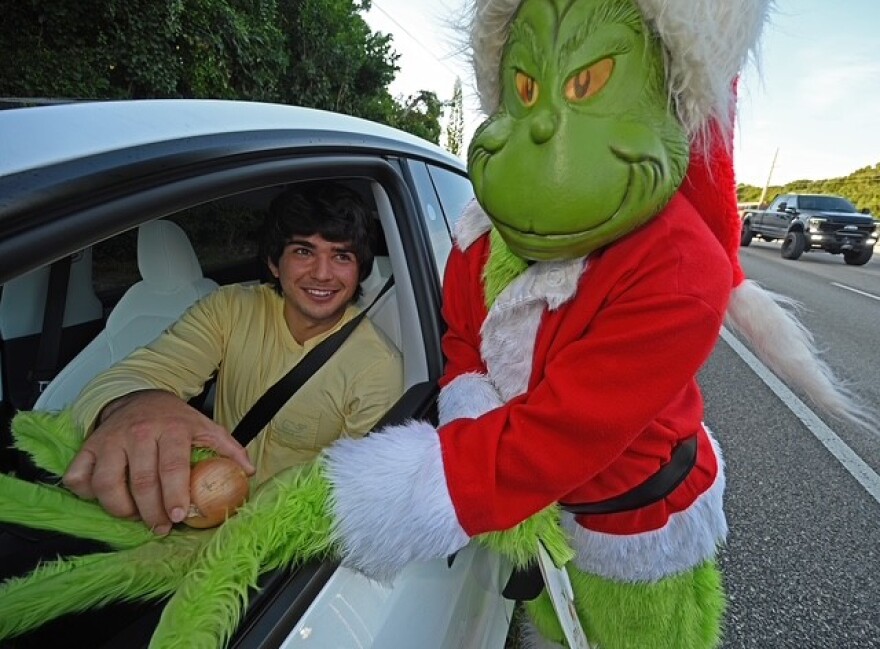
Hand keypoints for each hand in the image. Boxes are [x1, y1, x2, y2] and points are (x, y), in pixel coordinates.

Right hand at [62, 390, 254, 533]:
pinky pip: (79, 476)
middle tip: (160, 526)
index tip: (178, 516)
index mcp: (172, 429)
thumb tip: (249, 472)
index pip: (172, 467)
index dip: (174, 495)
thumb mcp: (206, 427)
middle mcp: (139, 433)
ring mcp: (110, 440)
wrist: (142, 397)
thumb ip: (229, 449)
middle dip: (151, 511)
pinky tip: (104, 499)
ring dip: (120, 508)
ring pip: (106, 483)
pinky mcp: (89, 446)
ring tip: (135, 516)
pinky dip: (87, 493)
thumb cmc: (176, 420)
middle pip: (141, 481)